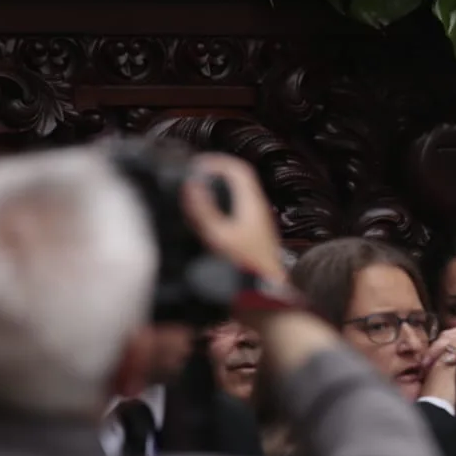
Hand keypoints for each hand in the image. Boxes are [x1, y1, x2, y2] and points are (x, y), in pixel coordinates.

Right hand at [181, 154, 284, 282]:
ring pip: (239, 195)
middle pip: (239, 180)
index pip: (239, 169)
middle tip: (194, 176)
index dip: (218, 161)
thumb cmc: (245, 266)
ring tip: (196, 193)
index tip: (197, 164)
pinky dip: (223, 205)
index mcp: (252, 204)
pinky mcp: (254, 235)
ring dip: (219, 189)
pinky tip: (207, 217)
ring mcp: (258, 222)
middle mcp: (258, 210)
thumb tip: (191, 184)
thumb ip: (203, 210)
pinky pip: (238, 210)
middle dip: (216, 173)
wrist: (264, 294)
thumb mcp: (218, 236)